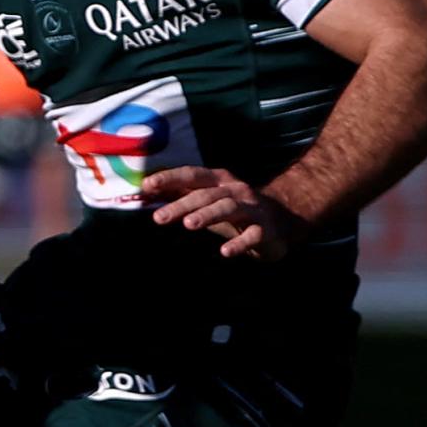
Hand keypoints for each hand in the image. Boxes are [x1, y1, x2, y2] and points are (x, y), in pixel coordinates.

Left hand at [140, 165, 301, 259]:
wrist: (282, 221)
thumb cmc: (233, 210)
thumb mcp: (207, 199)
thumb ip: (180, 194)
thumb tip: (144, 192)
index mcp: (219, 181)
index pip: (192, 175)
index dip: (170, 178)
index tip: (147, 185)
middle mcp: (235, 190)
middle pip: (205, 195)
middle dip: (181, 205)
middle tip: (158, 218)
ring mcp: (252, 209)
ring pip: (228, 208)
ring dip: (208, 215)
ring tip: (189, 225)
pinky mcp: (264, 230)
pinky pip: (252, 236)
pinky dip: (239, 243)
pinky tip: (225, 252)